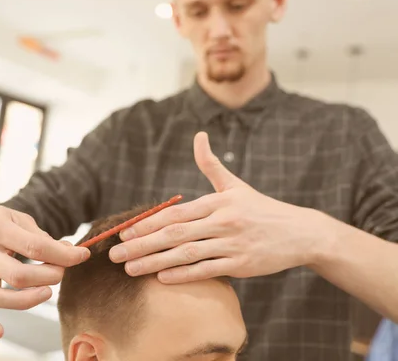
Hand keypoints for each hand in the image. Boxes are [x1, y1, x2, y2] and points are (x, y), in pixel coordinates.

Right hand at [0, 206, 89, 337]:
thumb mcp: (18, 218)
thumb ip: (41, 237)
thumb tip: (69, 253)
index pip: (34, 247)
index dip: (63, 255)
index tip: (82, 256)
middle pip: (17, 274)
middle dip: (48, 276)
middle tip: (61, 272)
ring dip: (24, 300)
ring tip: (45, 293)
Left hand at [109, 132, 321, 283]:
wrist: (301, 232)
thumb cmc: (262, 209)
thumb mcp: (236, 185)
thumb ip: (211, 164)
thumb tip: (198, 136)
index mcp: (217, 202)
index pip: (175, 212)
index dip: (147, 222)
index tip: (124, 231)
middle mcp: (222, 221)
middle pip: (174, 234)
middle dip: (142, 244)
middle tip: (115, 254)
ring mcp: (232, 243)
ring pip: (186, 253)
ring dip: (155, 262)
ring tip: (130, 269)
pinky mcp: (242, 264)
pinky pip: (208, 270)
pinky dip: (184, 275)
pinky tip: (162, 279)